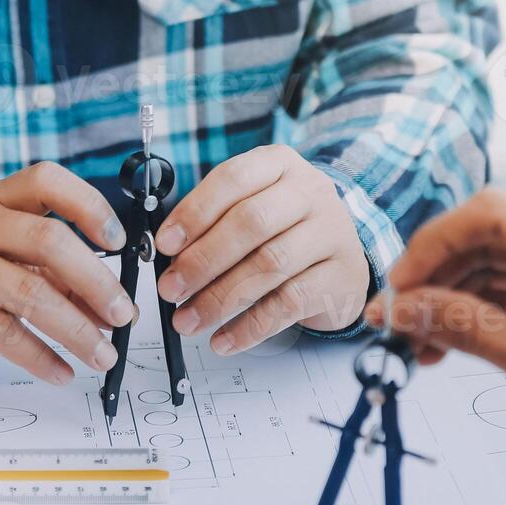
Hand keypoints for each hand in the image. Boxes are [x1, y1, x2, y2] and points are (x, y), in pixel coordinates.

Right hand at [0, 163, 133, 382]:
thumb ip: (50, 272)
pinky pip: (2, 333)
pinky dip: (40, 356)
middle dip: (95, 282)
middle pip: (47, 241)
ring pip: (29, 293)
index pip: (45, 180)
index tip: (118, 242)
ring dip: (76, 329)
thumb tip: (107, 306)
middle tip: (122, 315)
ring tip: (103, 354)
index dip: (89, 205)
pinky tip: (61, 372)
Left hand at [154, 145, 369, 354]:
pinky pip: (288, 304)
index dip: (195, 213)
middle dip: (203, 260)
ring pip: (269, 265)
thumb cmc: (284, 231)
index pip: (233, 179)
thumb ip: (212, 224)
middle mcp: (310, 193)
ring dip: (220, 298)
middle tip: (171, 289)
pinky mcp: (341, 276)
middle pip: (251, 223)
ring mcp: (331, 233)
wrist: (341, 257)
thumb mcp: (250, 210)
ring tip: (189, 319)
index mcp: (280, 165)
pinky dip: (249, 327)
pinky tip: (224, 339)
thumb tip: (169, 258)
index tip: (165, 245)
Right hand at [365, 190, 505, 504]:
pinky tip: (445, 347)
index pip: (490, 214)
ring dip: (450, 301)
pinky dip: (476, 316)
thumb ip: (462, 327)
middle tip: (395, 321)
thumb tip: (397, 310)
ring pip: (494, 266)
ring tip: (415, 344)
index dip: (432, 246)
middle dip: (436, 278)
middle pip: (488, 238)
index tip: (397, 289)